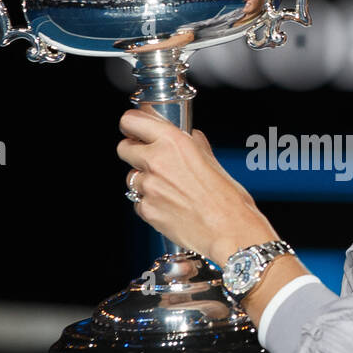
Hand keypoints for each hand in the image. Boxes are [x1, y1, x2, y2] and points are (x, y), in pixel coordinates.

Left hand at [116, 107, 276, 263]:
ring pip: (131, 177)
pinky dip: (150, 203)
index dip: (131, 125)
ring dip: (143, 180)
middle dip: (133, 152)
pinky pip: (139, 202)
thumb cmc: (228, 199)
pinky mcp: (146, 210)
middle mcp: (156, 161)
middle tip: (147, 158)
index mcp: (173, 141)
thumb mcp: (213, 161)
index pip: (131, 121)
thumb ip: (194, 145)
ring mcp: (148, 187)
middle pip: (123, 148)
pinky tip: (169, 206)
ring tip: (167, 189)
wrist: (229, 231)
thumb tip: (189, 138)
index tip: (133, 128)